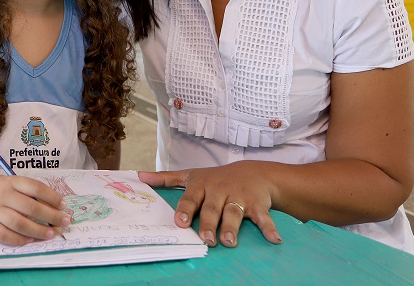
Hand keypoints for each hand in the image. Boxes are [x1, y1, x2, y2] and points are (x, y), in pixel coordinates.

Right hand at [0, 174, 70, 245]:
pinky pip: (3, 235)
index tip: (63, 205)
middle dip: (50, 216)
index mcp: (11, 182)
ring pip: (18, 223)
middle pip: (30, 207)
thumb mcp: (11, 182)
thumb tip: (53, 208)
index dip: (52, 197)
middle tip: (64, 222)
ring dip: (37, 230)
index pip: (35, 188)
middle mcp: (3, 195)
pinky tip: (29, 240)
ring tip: (50, 234)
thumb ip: (28, 193)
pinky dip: (18, 240)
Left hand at [139, 162, 281, 247]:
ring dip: (232, 228)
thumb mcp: (191, 175)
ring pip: (234, 213)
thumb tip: (139, 176)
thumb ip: (166, 179)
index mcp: (201, 185)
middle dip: (209, 223)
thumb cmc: (216, 178)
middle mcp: (219, 190)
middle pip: (212, 209)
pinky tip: (274, 240)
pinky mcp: (256, 204)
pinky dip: (268, 228)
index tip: (181, 222)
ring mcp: (238, 197)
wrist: (253, 172)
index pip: (191, 197)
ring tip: (228, 242)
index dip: (186, 209)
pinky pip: (263, 217)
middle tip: (206, 239)